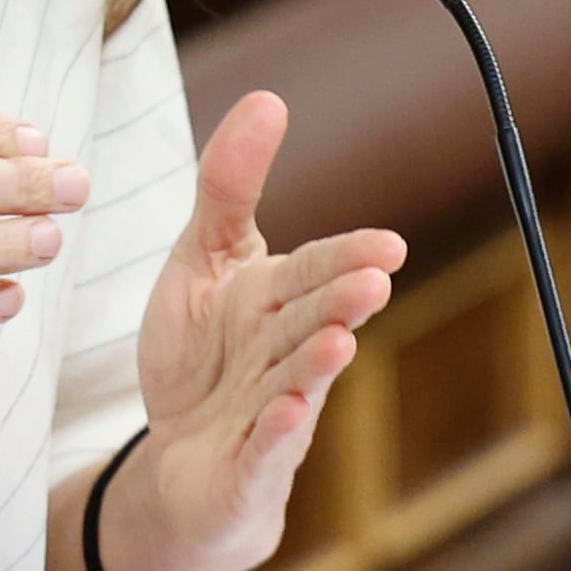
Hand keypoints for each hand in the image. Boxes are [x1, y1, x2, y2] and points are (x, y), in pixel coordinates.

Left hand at [98, 93, 406, 570]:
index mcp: (274, 302)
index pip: (314, 272)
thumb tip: (268, 98)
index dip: (348, 258)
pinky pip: (262, 453)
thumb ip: (229, 186)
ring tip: (339, 340)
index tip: (390, 246)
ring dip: (316, 365)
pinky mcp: (244, 473)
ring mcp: (269, 418)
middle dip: (341, 302)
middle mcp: (281, 357)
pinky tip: (285, 413)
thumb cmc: (200, 359)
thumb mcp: (201, 262)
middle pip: (312, 322)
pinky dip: (274, 435)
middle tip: (374, 280)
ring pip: (296, 384)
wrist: (181, 468)